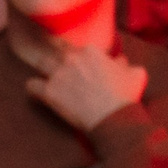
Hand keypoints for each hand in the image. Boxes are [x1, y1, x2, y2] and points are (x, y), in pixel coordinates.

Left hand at [27, 45, 148, 131]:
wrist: (114, 119)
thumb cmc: (126, 97)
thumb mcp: (136, 75)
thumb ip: (126, 64)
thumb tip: (121, 61)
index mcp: (90, 51)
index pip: (78, 48)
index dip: (80, 58)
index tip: (83, 67)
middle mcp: (71, 59)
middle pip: (57, 52)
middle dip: (61, 61)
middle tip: (66, 73)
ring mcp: (58, 74)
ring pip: (41, 63)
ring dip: (45, 70)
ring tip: (51, 80)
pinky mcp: (48, 92)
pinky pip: (31, 85)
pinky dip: (34, 89)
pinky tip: (41, 93)